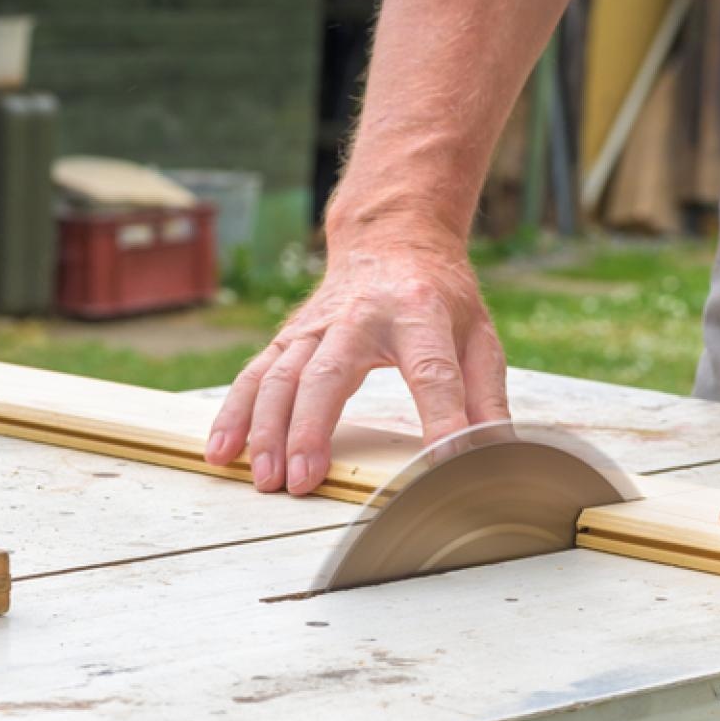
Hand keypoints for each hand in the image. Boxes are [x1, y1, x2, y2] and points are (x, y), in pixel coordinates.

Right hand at [205, 239, 508, 494]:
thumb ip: (486, 400)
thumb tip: (496, 457)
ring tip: (264, 479)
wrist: (393, 238)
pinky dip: (235, 414)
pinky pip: (254, 374)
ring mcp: (317, 326)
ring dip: (266, 429)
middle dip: (311, 429)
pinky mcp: (290, 336)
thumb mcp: (480, 337)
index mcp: (420, 314)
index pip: (433, 373)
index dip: (442, 420)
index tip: (444, 464)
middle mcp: (360, 316)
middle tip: (302, 482)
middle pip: (329, 374)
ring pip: (281, 375)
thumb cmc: (441, 297)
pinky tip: (223, 451)